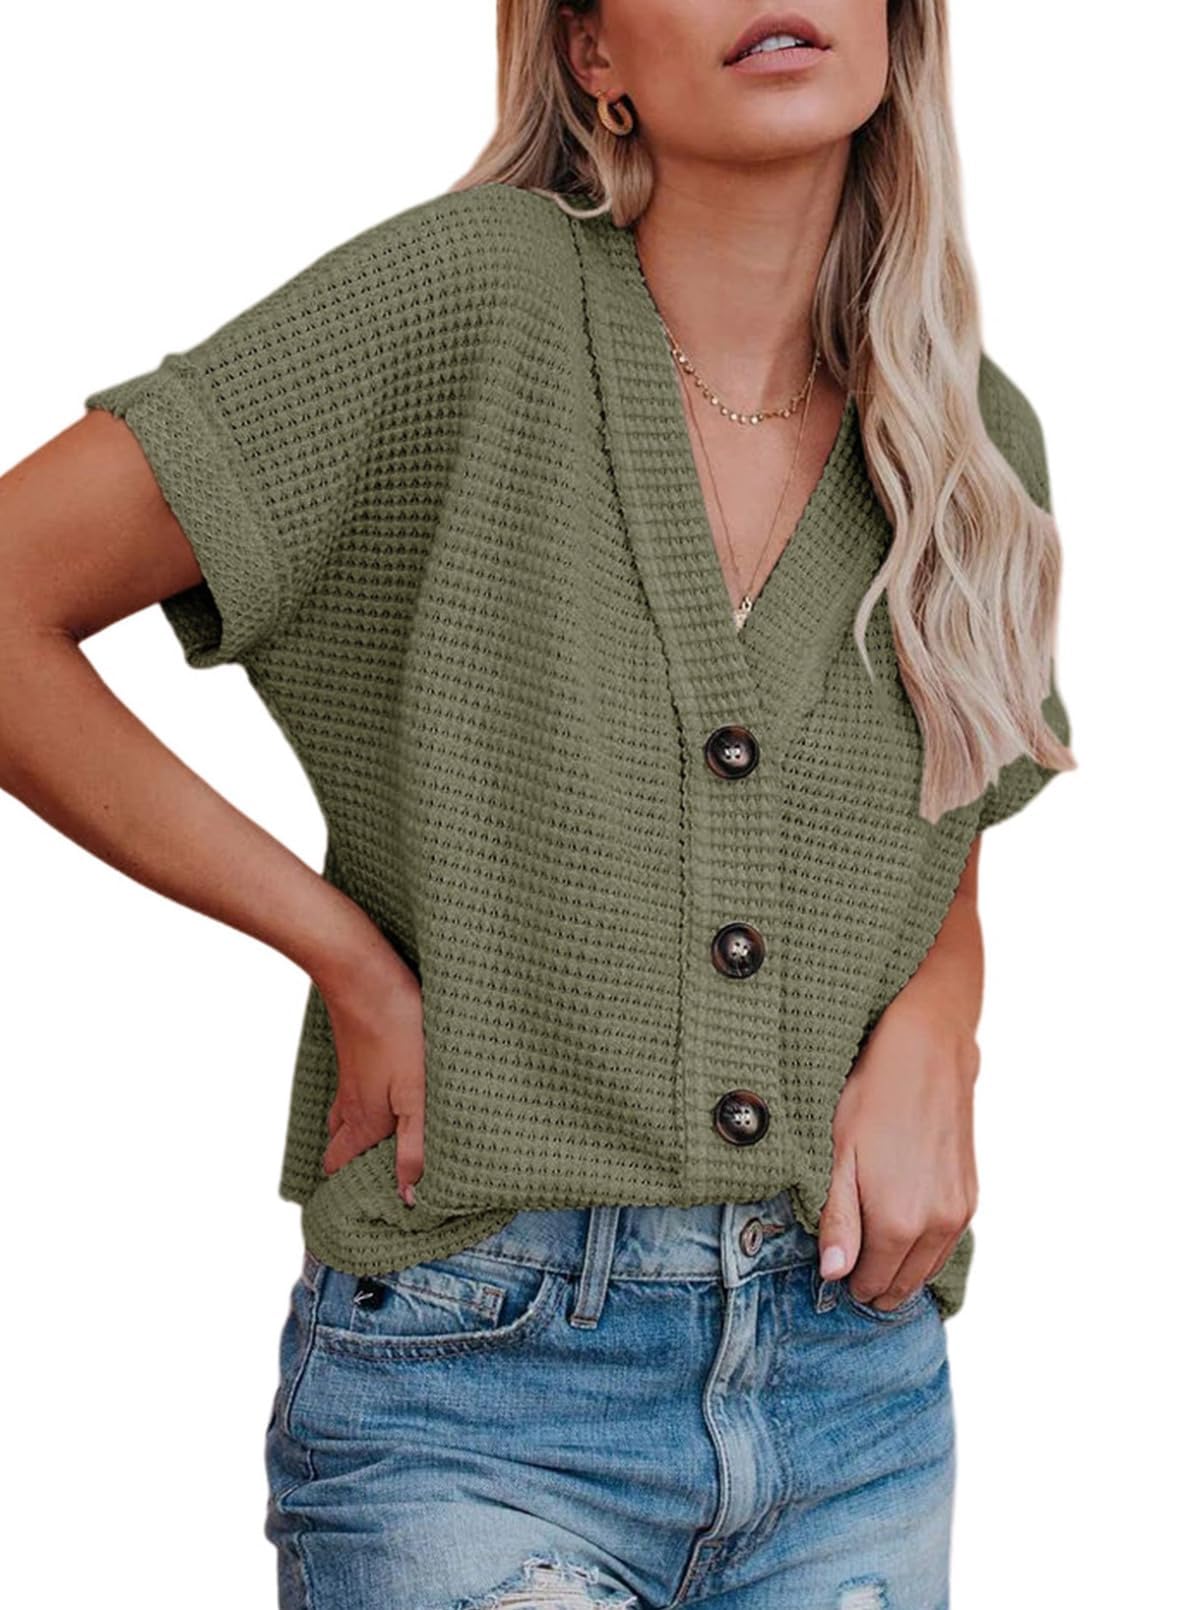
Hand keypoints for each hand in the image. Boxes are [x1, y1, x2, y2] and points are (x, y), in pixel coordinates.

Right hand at [314, 936, 426, 1207]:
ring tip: (377, 1147)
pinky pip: (355, 1088)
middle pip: (339, 1145)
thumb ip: (415, 1147)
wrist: (363, 972)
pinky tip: (381, 1095)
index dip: (346, 1189)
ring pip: (345, 1115)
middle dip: (349, 1166)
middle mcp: (351, 1102)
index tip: (360, 1208)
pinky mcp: (358, 1050)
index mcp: (364, 1121)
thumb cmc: (397, 1031)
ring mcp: (351, 1074)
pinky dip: (363, 1102)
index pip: (340, 1168)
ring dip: (356, 1133)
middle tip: (368, 1181)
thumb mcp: (417, 1096)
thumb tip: (409, 1198)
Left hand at [816, 996, 979, 1309]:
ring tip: (873, 1254)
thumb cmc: (873, 1095)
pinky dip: (924, 1251)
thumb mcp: (838, 1154)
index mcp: (898, 1221)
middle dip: (874, 1282)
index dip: (848, 1282)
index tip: (833, 1270)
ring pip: (927, 1268)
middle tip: (849, 1265)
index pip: (871, 1282)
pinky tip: (904, 1235)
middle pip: (902, 1283)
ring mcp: (959, 1211)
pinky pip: (947, 1245)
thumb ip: (837, 1218)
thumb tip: (834, 1273)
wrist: (927, 1052)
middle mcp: (936, 1225)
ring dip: (901, 1271)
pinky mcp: (970, 1195)